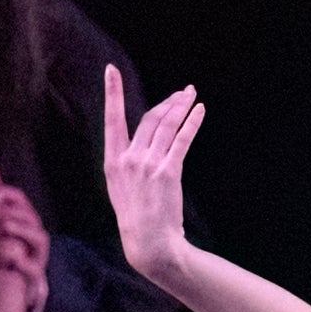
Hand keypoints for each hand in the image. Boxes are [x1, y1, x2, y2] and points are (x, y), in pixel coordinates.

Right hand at [102, 66, 209, 283]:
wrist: (148, 241)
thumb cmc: (137, 216)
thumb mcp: (121, 186)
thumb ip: (128, 163)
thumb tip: (140, 143)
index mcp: (112, 160)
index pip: (112, 119)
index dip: (112, 93)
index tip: (110, 70)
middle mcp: (128, 159)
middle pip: (149, 119)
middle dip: (167, 102)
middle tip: (182, 92)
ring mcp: (147, 165)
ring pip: (165, 126)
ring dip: (180, 107)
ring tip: (191, 95)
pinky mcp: (168, 173)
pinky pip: (181, 140)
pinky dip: (192, 123)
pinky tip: (199, 111)